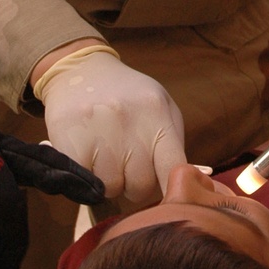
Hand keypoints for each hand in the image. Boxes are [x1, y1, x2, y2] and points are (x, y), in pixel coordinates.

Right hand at [35, 47, 186, 204]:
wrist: (81, 69)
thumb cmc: (129, 97)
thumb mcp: (160, 108)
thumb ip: (175, 144)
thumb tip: (198, 179)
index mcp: (157, 115)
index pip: (173, 167)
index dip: (172, 190)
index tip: (168, 199)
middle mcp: (130, 121)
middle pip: (140, 185)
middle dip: (135, 186)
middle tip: (126, 170)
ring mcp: (98, 129)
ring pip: (110, 188)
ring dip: (108, 183)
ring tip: (105, 160)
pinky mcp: (70, 138)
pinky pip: (83, 182)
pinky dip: (85, 178)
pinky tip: (87, 159)